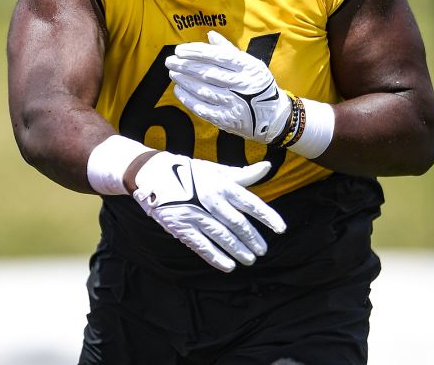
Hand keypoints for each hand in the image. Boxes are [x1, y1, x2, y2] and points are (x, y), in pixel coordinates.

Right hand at [132, 152, 285, 271]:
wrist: (153, 174)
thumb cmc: (188, 171)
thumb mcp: (215, 170)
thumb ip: (242, 174)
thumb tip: (267, 167)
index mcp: (221, 184)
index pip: (250, 202)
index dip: (267, 216)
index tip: (281, 229)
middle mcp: (210, 199)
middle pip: (237, 223)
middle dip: (253, 239)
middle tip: (263, 250)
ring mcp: (195, 214)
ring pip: (222, 237)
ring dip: (238, 250)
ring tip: (250, 259)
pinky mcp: (181, 226)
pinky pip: (202, 246)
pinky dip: (216, 257)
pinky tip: (228, 266)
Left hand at [166, 30, 291, 143]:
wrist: (274, 117)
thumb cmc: (258, 85)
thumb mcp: (251, 64)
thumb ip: (229, 50)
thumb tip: (210, 34)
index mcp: (248, 68)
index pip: (218, 57)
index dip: (197, 53)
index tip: (180, 50)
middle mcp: (242, 85)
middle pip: (208, 73)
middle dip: (185, 66)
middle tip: (170, 61)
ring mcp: (235, 104)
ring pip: (204, 91)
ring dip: (185, 81)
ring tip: (172, 73)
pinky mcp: (227, 120)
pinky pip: (204, 109)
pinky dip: (189, 99)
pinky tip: (179, 91)